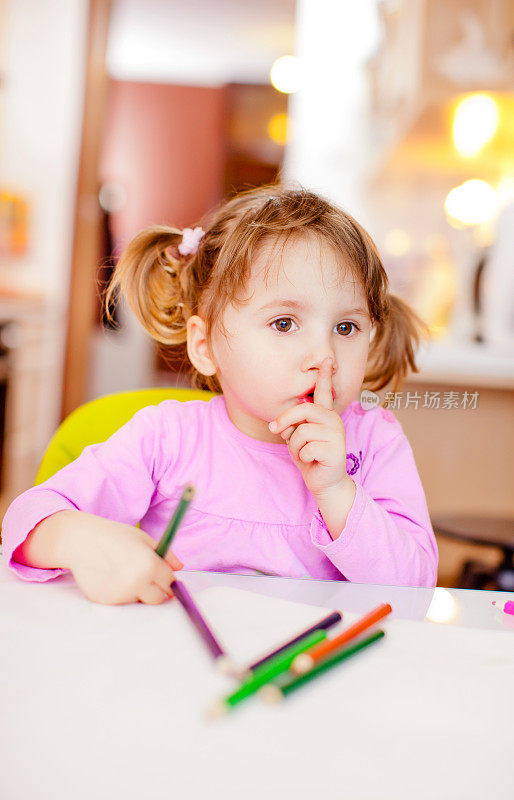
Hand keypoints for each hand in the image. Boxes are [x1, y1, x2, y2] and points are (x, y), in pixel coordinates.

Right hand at [55, 510, 182, 604]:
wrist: (79, 540)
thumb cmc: (114, 536)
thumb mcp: (143, 538)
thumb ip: (165, 554)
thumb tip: (179, 568)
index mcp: (150, 564)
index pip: (170, 582)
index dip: (167, 577)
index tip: (162, 574)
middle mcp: (137, 582)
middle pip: (158, 598)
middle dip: (156, 589)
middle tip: (145, 576)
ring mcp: (121, 594)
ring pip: (139, 600)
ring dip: (138, 591)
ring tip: (124, 571)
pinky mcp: (106, 601)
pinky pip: (122, 601)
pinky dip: (121, 593)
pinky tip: (111, 576)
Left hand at [269, 357, 348, 497]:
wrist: (324, 482)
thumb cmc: (310, 456)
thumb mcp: (298, 437)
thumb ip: (294, 425)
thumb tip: (280, 423)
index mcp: (324, 414)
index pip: (324, 392)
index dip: (325, 375)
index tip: (326, 359)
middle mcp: (333, 420)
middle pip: (304, 409)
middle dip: (285, 420)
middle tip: (275, 430)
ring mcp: (336, 434)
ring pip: (301, 432)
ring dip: (295, 447)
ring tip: (304, 453)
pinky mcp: (336, 450)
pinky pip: (306, 448)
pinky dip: (302, 458)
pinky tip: (312, 461)